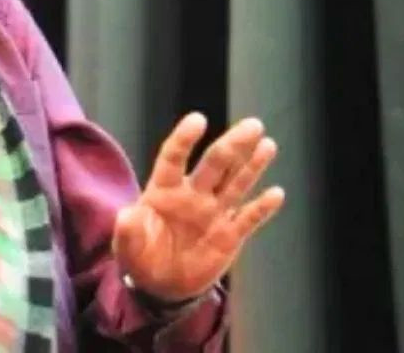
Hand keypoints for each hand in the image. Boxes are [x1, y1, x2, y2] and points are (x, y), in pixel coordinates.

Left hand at [112, 113, 284, 302]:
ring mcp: (213, 213)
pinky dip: (262, 208)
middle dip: (233, 144)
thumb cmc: (140, 256)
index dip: (185, 139)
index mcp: (163, 191)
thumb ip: (129, 230)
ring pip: (236, 183)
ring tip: (267, 144)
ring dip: (253, 165)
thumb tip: (127, 215)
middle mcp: (192, 195)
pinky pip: (249, 218)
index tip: (198, 119)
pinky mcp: (229, 235)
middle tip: (253, 124)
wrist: (161, 284)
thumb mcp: (128, 245)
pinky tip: (276, 193)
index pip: (174, 158)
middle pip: (215, 164)